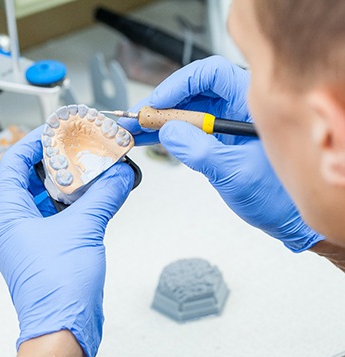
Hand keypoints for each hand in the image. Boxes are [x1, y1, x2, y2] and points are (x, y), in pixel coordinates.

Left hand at [0, 126, 133, 356]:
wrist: (64, 327)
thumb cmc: (56, 290)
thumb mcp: (83, 230)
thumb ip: (104, 196)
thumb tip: (119, 175)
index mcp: (8, 215)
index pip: (14, 162)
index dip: (35, 141)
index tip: (57, 130)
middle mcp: (15, 224)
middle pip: (32, 177)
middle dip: (58, 161)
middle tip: (80, 146)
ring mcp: (32, 237)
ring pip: (48, 197)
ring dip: (70, 182)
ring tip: (92, 166)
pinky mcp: (49, 248)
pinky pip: (60, 215)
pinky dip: (78, 203)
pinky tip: (97, 194)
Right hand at [127, 56, 323, 250]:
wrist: (286, 218)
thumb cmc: (278, 196)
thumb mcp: (237, 173)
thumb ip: (201, 151)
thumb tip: (169, 132)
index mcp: (252, 104)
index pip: (212, 75)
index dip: (180, 84)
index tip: (158, 103)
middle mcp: (237, 108)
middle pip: (192, 92)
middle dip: (160, 105)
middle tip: (135, 119)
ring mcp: (224, 124)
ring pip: (185, 111)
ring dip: (158, 120)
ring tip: (133, 130)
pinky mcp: (215, 140)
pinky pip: (186, 130)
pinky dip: (165, 134)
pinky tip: (146, 138)